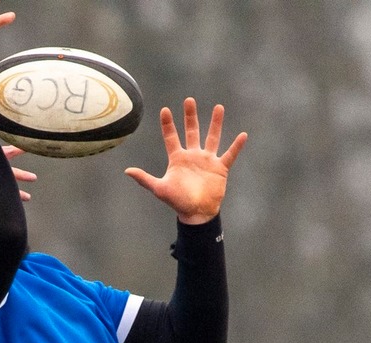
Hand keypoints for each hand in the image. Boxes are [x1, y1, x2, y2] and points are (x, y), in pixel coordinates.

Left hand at [124, 99, 245, 224]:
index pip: (171, 137)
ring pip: (212, 137)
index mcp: (177, 159)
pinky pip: (230, 154)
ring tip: (218, 107)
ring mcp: (207, 160)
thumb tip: (127, 171)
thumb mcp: (159, 189)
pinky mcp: (220, 168)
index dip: (168, 124)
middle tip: (189, 100)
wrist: (196, 213)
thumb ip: (144, 179)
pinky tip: (243, 135)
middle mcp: (192, 156)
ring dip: (215, 123)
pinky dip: (237, 146)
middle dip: (190, 116)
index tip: (165, 110)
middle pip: (192, 131)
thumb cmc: (177, 202)